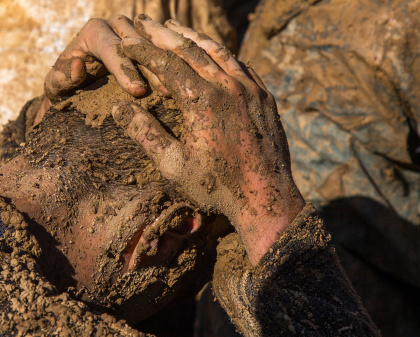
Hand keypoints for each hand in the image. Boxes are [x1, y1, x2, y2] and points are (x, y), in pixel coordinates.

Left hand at [35, 15, 170, 124]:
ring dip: (167, 66)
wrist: (83, 85)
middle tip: (164, 92)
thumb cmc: (68, 86)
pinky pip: (167, 46)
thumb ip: (59, 78)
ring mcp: (138, 31)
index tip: (138, 91)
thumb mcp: (56, 87)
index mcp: (94, 31)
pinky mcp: (153, 41)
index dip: (125, 70)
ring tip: (176, 89)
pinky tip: (186, 78)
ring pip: (156, 43)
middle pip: (138, 44)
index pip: (111, 48)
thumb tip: (79, 66)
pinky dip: (177, 61)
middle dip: (151, 69)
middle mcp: (117, 26)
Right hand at [112, 15, 304, 264]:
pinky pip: (241, 65)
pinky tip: (214, 50)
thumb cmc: (217, 187)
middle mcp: (227, 87)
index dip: (144, 50)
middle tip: (146, 22)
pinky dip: (223, 54)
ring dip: (193, 37)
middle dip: (164, 34)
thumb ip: (145, 133)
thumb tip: (118, 108)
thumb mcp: (174, 165)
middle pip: (190, 50)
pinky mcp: (265, 97)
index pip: (166, 63)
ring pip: (218, 52)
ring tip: (175, 26)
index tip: (127, 42)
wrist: (266, 197)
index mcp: (201, 100)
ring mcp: (250, 89)